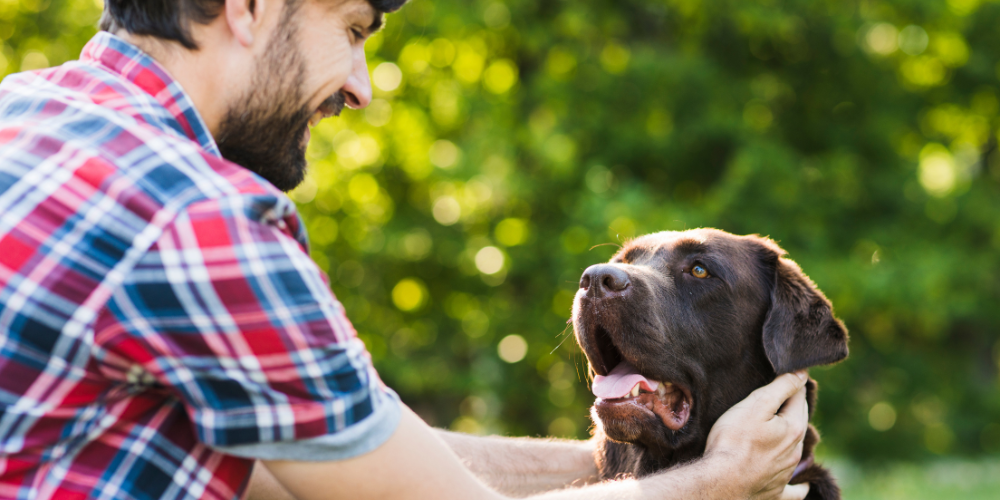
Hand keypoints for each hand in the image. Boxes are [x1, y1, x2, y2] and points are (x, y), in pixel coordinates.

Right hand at [703, 371, 809, 499]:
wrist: (721, 482)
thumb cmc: (733, 441)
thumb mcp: (756, 405)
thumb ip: (781, 388)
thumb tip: (802, 374)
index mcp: (793, 429)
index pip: (799, 398)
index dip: (794, 383)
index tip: (790, 372)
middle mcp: (795, 452)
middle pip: (799, 422)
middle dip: (794, 407)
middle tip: (785, 395)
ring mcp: (786, 474)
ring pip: (796, 449)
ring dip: (792, 436)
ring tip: (784, 427)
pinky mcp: (776, 493)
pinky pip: (795, 490)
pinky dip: (799, 485)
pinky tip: (801, 484)